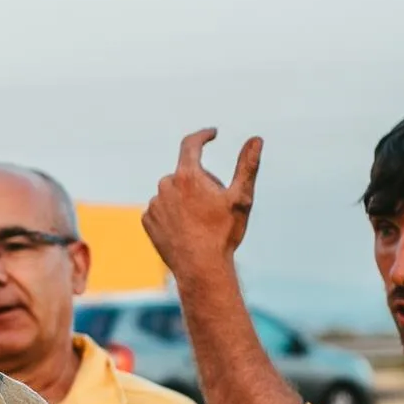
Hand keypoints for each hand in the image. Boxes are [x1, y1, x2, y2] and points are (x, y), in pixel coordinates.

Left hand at [140, 129, 262, 285]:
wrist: (201, 269)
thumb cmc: (223, 234)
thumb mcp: (241, 198)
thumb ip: (247, 166)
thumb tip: (256, 139)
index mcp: (187, 175)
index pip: (191, 144)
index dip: (203, 136)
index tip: (212, 135)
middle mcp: (165, 186)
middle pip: (186, 173)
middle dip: (201, 182)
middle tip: (216, 206)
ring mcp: (154, 204)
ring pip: (173, 192)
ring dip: (186, 199)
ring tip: (200, 223)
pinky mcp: (147, 221)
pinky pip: (162, 209)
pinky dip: (173, 214)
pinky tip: (186, 230)